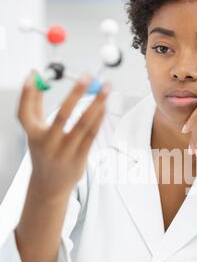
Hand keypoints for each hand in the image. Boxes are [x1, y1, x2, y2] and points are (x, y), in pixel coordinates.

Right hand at [18, 71, 110, 197]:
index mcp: (33, 135)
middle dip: (75, 93)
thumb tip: (36, 77)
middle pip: (62, 115)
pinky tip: (104, 106)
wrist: (50, 186)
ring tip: (106, 88)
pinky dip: (99, 118)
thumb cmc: (44, 153)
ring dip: (96, 104)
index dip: (27, 93)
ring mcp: (64, 152)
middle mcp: (48, 144)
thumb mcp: (35, 132)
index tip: (35, 74)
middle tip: (87, 76)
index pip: (25, 112)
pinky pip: (91, 135)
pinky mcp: (79, 159)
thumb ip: (34, 105)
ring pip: (82, 124)